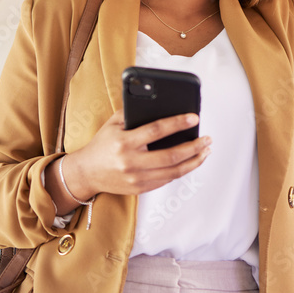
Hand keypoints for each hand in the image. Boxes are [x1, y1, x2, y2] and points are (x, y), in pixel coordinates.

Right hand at [62, 109, 210, 198]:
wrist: (86, 173)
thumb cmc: (102, 144)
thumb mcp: (113, 124)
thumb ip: (133, 112)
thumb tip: (158, 103)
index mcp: (124, 142)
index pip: (156, 130)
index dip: (177, 123)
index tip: (194, 118)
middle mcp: (131, 162)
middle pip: (171, 156)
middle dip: (193, 147)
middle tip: (207, 139)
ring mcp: (136, 178)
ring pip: (173, 172)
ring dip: (193, 161)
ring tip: (205, 151)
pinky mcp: (140, 189)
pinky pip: (166, 180)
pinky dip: (180, 170)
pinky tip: (189, 161)